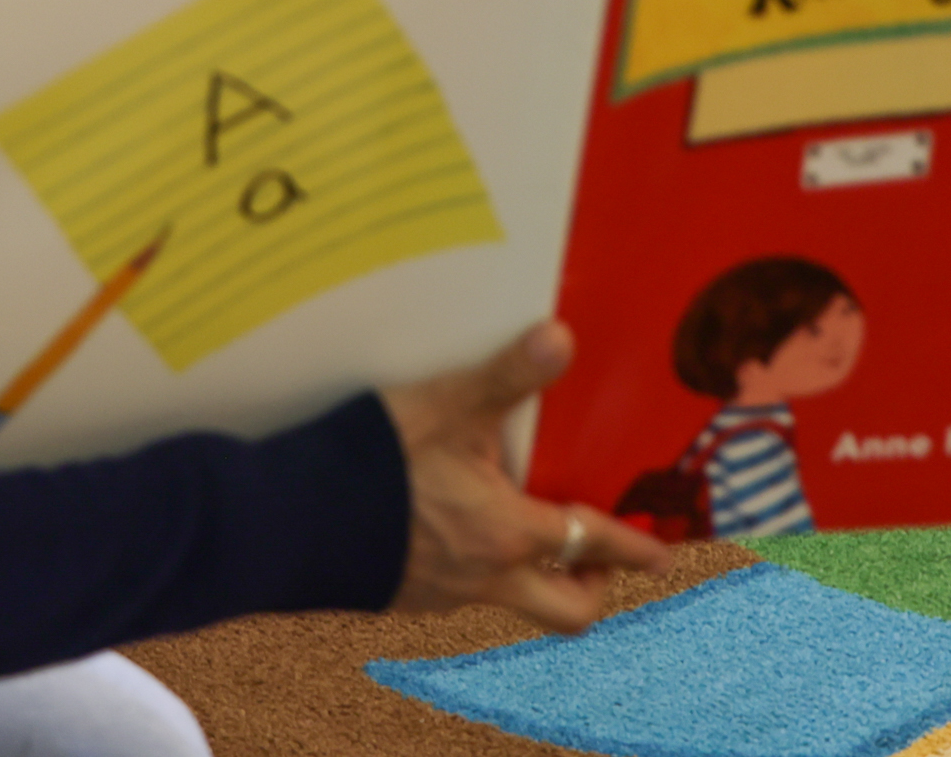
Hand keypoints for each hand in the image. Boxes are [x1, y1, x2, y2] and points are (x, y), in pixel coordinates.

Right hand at [382, 322, 669, 632]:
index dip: (631, 549)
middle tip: (599, 565)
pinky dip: (478, 572)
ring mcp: (442, 594)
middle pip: (564, 612)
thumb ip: (505, 376)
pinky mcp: (403, 595)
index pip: (590, 546)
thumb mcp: (447, 406)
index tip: (660, 556)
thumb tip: (561, 337)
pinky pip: (460, 594)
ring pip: (511, 602)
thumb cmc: (374, 465)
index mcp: (508, 534)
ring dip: (533, 578)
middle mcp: (485, 577)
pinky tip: (457, 535)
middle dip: (592, 589)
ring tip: (528, 539)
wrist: (290, 522)